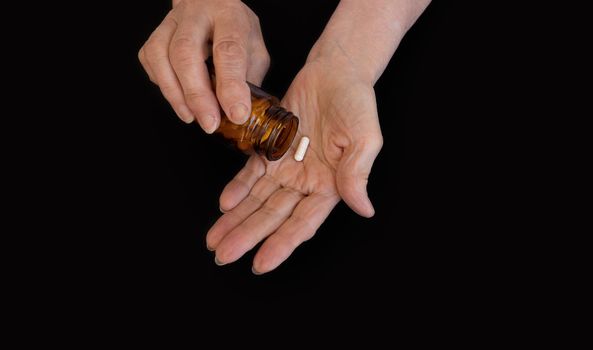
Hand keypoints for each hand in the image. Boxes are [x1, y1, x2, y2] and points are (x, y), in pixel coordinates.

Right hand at [138, 0, 269, 131]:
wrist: (214, 6)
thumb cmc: (236, 30)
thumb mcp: (255, 50)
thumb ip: (248, 80)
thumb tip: (239, 114)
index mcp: (229, 15)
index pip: (228, 49)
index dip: (231, 86)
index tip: (237, 114)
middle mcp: (197, 12)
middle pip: (186, 52)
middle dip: (197, 94)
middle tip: (209, 123)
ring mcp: (172, 20)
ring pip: (161, 55)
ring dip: (175, 94)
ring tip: (192, 116)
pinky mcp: (156, 32)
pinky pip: (150, 59)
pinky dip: (163, 84)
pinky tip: (178, 97)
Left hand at [206, 54, 382, 273]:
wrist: (336, 72)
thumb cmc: (356, 103)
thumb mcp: (365, 138)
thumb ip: (357, 173)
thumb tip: (363, 208)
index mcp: (331, 185)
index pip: (302, 222)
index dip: (282, 244)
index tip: (260, 264)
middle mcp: (306, 182)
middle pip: (273, 216)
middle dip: (248, 236)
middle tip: (224, 256)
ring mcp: (287, 167)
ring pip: (258, 200)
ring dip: (237, 220)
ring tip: (215, 240)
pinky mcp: (272, 149)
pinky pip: (251, 174)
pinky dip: (237, 189)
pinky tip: (224, 204)